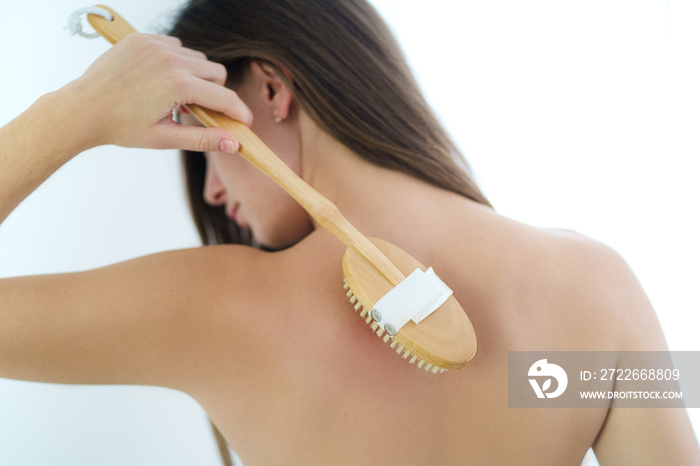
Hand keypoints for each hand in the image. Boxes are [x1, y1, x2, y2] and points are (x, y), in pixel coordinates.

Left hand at [63, 33, 251, 151]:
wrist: (82, 109)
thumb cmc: (121, 127)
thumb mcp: (165, 138)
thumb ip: (204, 139)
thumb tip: (235, 144)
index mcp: (177, 85)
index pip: (224, 97)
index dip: (238, 112)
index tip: (244, 122)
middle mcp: (170, 59)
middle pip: (216, 72)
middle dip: (215, 92)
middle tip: (198, 111)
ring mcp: (155, 45)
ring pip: (197, 58)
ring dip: (196, 77)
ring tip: (176, 96)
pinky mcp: (143, 38)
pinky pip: (176, 47)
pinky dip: (177, 63)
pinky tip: (161, 80)